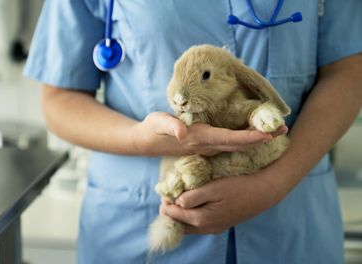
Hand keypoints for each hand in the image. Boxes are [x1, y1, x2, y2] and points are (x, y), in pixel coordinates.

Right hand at [131, 112, 282, 155]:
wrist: (148, 142)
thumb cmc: (154, 129)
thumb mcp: (158, 123)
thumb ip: (169, 125)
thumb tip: (182, 131)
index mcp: (200, 138)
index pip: (230, 139)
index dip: (250, 138)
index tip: (268, 135)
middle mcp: (208, 144)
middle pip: (240, 144)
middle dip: (262, 139)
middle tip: (285, 130)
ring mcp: (209, 146)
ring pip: (238, 145)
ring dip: (258, 140)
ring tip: (277, 132)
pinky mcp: (207, 144)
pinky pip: (231, 143)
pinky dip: (247, 139)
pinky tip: (256, 134)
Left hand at [160, 170, 280, 233]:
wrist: (262, 193)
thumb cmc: (238, 186)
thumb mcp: (214, 187)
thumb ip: (193, 196)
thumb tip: (177, 201)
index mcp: (201, 219)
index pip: (173, 214)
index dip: (165, 201)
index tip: (164, 189)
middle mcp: (206, 228)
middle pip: (178, 224)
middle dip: (170, 210)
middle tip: (169, 193)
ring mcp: (213, 229)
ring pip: (188, 226)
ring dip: (180, 214)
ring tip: (179, 198)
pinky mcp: (219, 225)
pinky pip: (198, 225)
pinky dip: (190, 216)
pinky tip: (193, 204)